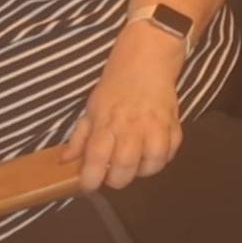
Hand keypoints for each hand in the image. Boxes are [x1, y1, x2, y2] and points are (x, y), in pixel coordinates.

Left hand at [62, 22, 186, 190]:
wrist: (148, 58)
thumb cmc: (116, 82)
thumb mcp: (93, 106)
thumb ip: (81, 135)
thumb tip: (66, 159)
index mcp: (107, 122)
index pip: (96, 159)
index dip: (90, 179)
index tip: (87, 185)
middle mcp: (131, 127)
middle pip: (125, 167)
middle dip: (117, 180)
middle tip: (113, 175)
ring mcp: (156, 126)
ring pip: (152, 163)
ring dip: (142, 170)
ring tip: (135, 165)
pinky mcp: (174, 123)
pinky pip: (171, 151)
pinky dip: (162, 158)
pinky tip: (152, 154)